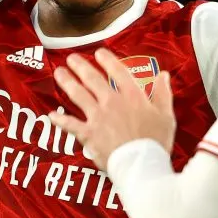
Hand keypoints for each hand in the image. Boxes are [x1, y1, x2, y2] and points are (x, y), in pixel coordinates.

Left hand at [48, 49, 176, 171]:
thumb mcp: (166, 115)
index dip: (107, 60)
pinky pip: (70, 125)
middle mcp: (112, 102)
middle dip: (81, 66)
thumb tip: (163, 75)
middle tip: (71, 58)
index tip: (99, 53)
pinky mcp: (89, 134)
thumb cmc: (156, 142)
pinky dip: (60, 121)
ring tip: (59, 73)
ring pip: (79, 95)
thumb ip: (163, 93)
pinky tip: (51, 116)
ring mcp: (98, 117)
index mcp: (133, 96)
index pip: (118, 71)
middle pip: (93, 79)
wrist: (140, 165)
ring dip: (67, 82)